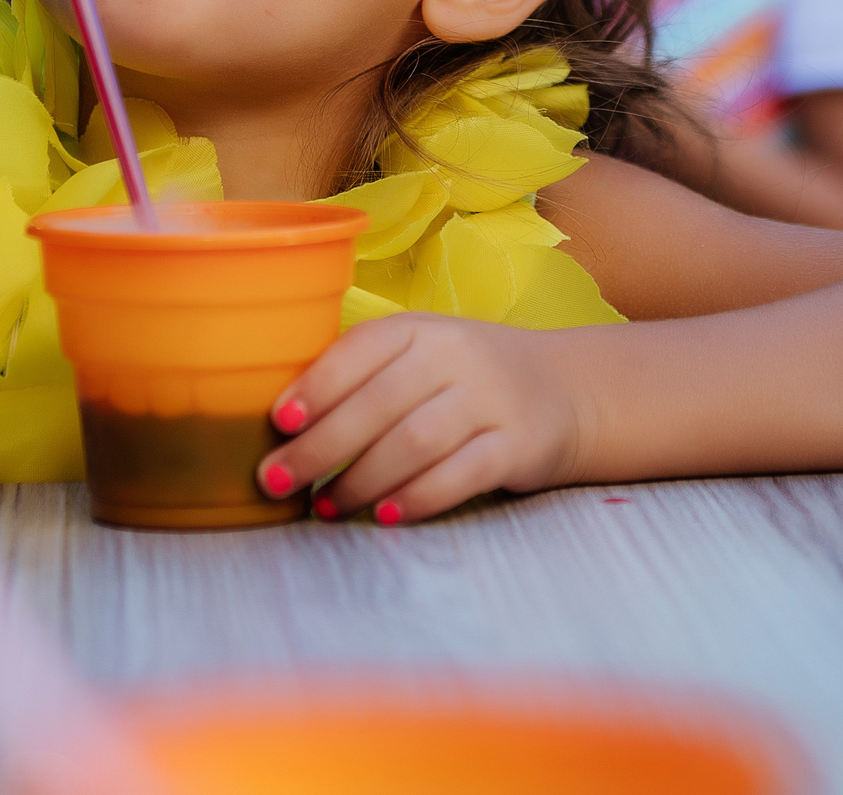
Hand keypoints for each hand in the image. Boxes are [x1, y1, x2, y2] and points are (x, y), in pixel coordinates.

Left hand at [254, 313, 583, 525]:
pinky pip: (461, 474)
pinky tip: (386, 514)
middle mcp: (458, 355)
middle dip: (321, 448)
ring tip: (326, 508)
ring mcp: (493, 399)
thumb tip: (286, 425)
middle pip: (380, 403)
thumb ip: (364, 377)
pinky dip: (418, 497)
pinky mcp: (519, 445)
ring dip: (362, 480)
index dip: (318, 385)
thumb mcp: (421, 355)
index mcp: (422, 327)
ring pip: (415, 442)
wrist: (564, 390)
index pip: (362, 348)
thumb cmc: (465, 379)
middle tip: (278, 482)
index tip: (280, 422)